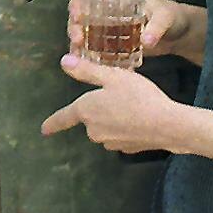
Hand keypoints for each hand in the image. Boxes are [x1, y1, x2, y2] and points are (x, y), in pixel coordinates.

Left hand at [40, 54, 183, 152]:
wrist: (168, 125)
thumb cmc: (138, 96)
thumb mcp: (113, 76)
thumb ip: (86, 70)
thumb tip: (64, 62)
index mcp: (86, 110)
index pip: (64, 117)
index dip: (53, 123)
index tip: (44, 130)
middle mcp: (94, 130)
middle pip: (90, 119)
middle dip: (101, 109)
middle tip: (121, 95)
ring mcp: (110, 142)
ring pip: (106, 127)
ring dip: (114, 118)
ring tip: (134, 105)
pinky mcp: (127, 149)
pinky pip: (121, 135)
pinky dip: (127, 128)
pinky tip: (141, 120)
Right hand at [65, 0, 188, 57]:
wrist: (178, 35)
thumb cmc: (171, 16)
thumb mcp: (165, 17)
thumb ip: (156, 27)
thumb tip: (146, 42)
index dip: (78, 0)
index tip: (78, 14)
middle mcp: (106, 7)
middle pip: (80, 12)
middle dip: (74, 25)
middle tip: (77, 39)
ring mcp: (106, 26)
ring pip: (82, 30)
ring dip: (76, 40)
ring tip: (78, 53)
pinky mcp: (110, 42)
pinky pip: (92, 46)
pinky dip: (85, 54)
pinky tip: (83, 62)